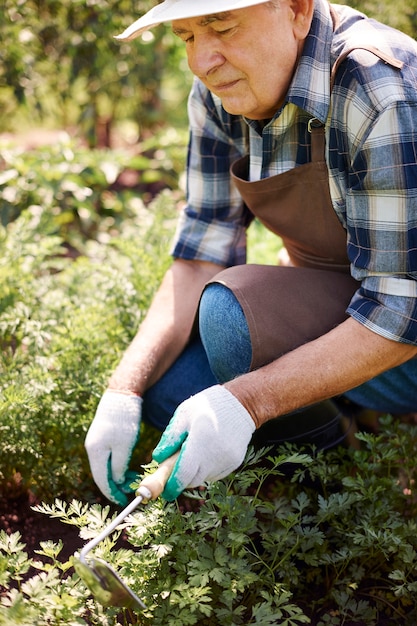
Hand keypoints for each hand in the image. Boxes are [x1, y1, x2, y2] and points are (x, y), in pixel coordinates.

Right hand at [85, 390, 141, 505]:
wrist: (122, 395)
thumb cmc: (124, 420)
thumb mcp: (124, 446)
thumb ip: (119, 466)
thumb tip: (117, 482)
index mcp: (95, 452)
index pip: (101, 479)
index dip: (111, 493)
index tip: (123, 501)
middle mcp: (92, 448)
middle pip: (101, 474)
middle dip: (115, 485)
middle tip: (130, 491)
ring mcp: (96, 442)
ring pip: (105, 465)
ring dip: (117, 475)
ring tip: (132, 479)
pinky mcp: (103, 436)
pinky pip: (108, 457)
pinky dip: (117, 465)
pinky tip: (127, 467)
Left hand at [152, 385, 254, 500]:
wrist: (240, 403)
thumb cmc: (207, 406)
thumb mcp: (183, 415)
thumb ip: (170, 438)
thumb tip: (157, 459)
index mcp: (200, 440)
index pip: (184, 473)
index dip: (172, 485)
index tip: (165, 491)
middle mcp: (216, 454)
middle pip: (193, 480)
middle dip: (181, 479)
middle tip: (174, 468)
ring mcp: (228, 460)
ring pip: (204, 478)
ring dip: (195, 472)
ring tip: (194, 452)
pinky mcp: (235, 462)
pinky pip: (215, 474)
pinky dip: (207, 468)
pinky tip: (208, 451)